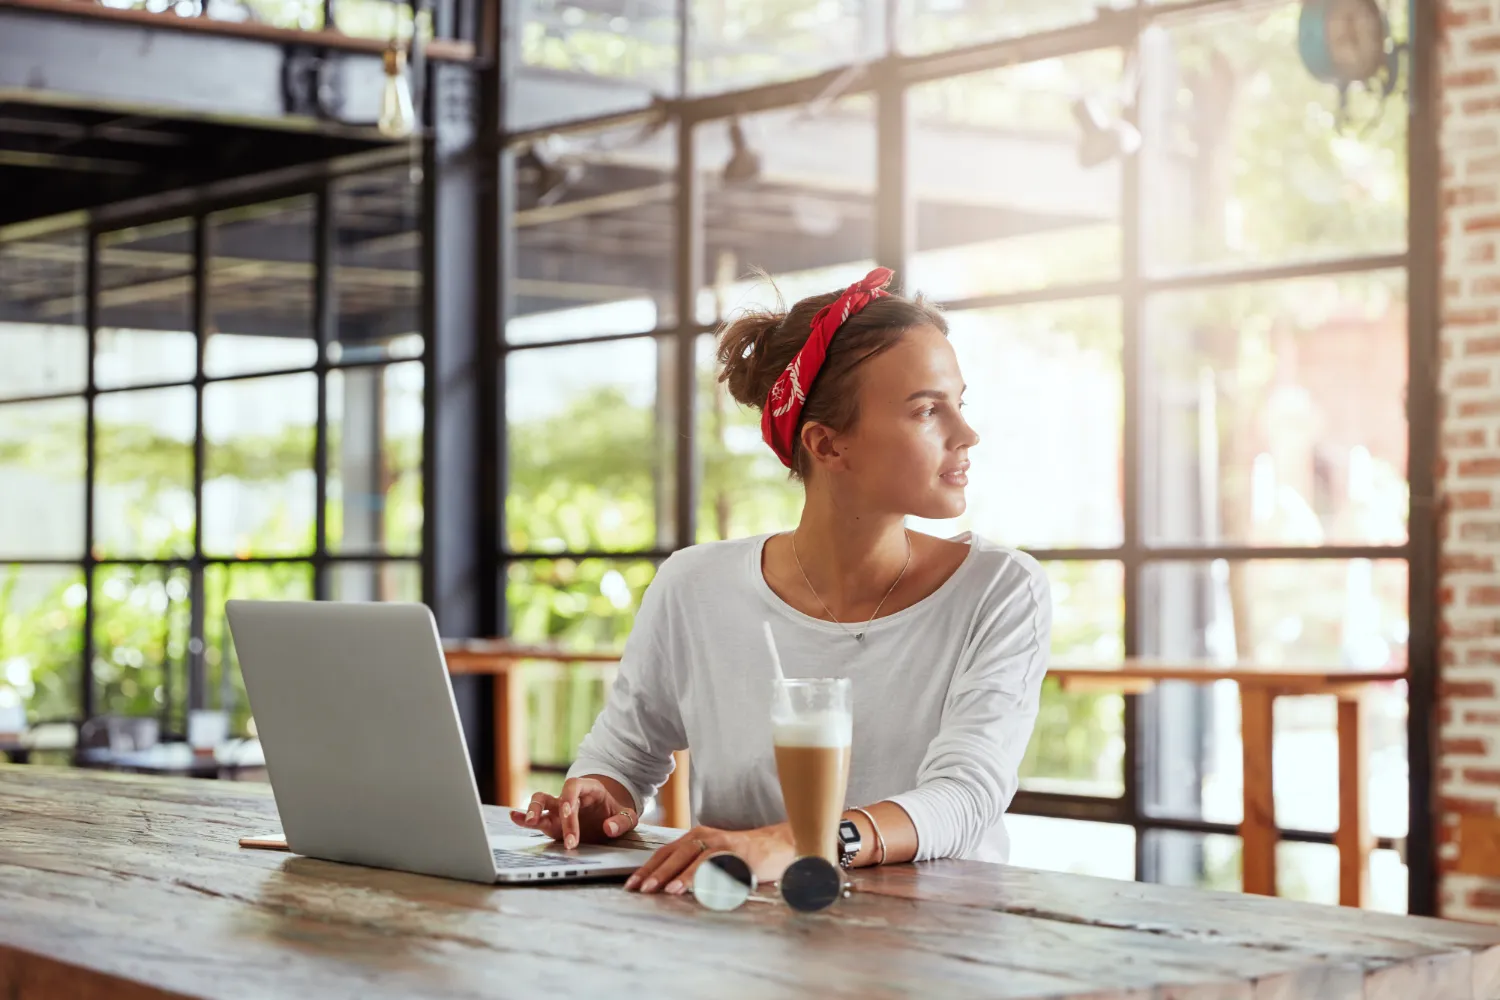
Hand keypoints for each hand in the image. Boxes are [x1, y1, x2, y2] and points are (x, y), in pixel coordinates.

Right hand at [508, 777, 637, 848]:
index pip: (573, 786)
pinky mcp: (552, 824)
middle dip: (557, 817)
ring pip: (539, 803)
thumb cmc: (617, 814)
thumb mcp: (628, 816)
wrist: (611, 818)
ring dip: (532, 811)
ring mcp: (558, 810)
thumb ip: (622, 821)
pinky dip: (524, 818)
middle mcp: (569, 797)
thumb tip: (608, 828)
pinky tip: (514, 818)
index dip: (567, 798)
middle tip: (568, 841)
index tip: (568, 815)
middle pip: (555, 798)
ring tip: (531, 822)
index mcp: (588, 789)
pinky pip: (536, 819)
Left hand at [626, 823, 795, 895]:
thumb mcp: (710, 858)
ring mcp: (721, 843)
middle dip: (656, 872)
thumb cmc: (739, 856)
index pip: (664, 853)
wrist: (776, 846)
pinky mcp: (738, 853)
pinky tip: (699, 888)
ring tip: (666, 890)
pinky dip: (708, 876)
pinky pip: (720, 864)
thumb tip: (664, 887)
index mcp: (694, 837)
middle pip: (675, 854)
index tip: (631, 886)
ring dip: (680, 875)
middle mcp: (705, 836)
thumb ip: (691, 867)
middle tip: (642, 890)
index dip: (646, 869)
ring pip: (695, 858)